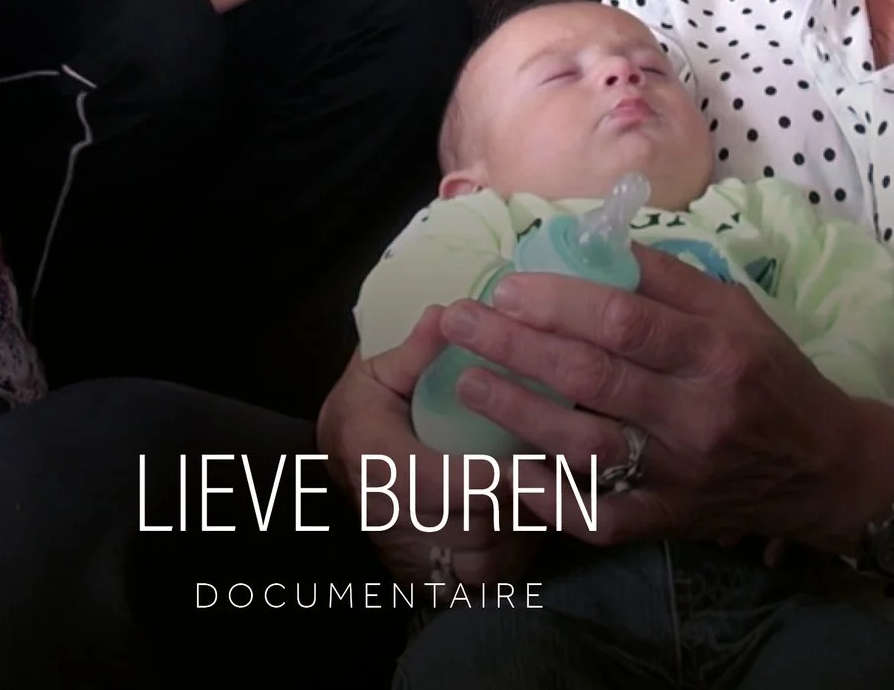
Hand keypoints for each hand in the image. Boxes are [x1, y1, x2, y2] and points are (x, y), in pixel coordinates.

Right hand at [317, 308, 542, 586]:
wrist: (335, 465)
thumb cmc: (362, 410)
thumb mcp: (378, 372)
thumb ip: (416, 351)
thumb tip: (449, 313)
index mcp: (376, 458)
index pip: (440, 481)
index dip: (492, 476)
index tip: (532, 457)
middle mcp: (390, 514)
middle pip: (474, 525)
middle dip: (522, 501)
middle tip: (558, 469)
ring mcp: (409, 551)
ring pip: (485, 559)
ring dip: (523, 530)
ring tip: (549, 493)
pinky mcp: (428, 575)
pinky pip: (484, 580)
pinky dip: (514, 557)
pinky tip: (528, 521)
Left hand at [434, 244, 893, 552]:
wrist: (825, 467)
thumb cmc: (771, 374)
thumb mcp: (737, 311)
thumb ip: (668, 279)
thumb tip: (592, 241)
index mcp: (718, 352)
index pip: (625, 322)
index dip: (558, 302)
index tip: (506, 287)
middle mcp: (697, 415)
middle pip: (592, 377)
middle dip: (515, 346)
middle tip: (459, 320)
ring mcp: (680, 475)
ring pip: (586, 447)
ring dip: (519, 414)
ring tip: (467, 381)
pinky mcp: (670, 520)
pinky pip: (601, 516)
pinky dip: (552, 497)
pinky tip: (507, 471)